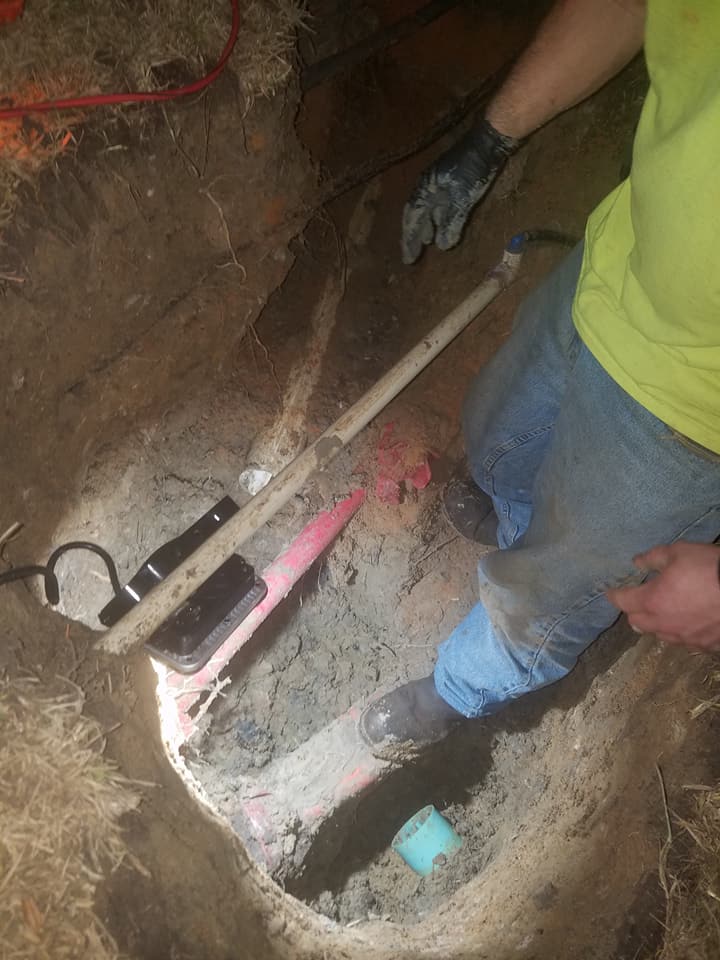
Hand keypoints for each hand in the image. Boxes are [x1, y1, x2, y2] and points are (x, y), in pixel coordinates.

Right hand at [401, 118, 517, 264]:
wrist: (488, 142)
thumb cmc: (473, 170)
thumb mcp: (462, 199)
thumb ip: (451, 222)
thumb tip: (442, 245)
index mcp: (425, 189)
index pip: (412, 219)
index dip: (409, 240)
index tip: (408, 259)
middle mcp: (427, 186)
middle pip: (416, 215)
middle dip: (414, 236)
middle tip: (413, 255)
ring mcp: (438, 183)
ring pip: (427, 210)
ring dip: (427, 227)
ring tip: (428, 242)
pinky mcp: (451, 182)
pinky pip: (438, 205)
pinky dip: (438, 218)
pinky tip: (442, 226)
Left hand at [607, 542, 719, 650]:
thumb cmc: (709, 568)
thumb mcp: (679, 552)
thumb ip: (653, 558)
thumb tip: (636, 562)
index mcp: (652, 601)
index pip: (623, 601)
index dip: (615, 595)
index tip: (611, 592)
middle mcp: (664, 624)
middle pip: (637, 622)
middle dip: (633, 611)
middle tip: (638, 600)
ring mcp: (685, 638)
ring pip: (660, 634)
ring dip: (656, 623)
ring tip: (663, 612)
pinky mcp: (705, 645)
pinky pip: (685, 640)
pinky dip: (681, 631)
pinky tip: (688, 621)